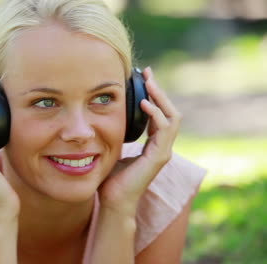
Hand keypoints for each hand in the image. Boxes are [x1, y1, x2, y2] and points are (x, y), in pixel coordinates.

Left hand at [98, 67, 181, 214]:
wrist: (112, 199)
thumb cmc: (111, 177)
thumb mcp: (114, 148)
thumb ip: (117, 134)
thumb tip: (104, 116)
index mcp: (152, 144)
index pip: (160, 114)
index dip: (154, 95)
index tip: (144, 78)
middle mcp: (161, 146)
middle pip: (170, 111)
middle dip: (159, 91)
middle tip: (148, 73)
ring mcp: (162, 152)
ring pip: (172, 118)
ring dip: (161, 98)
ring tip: (149, 83)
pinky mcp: (159, 157)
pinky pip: (164, 130)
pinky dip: (156, 114)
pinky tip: (145, 103)